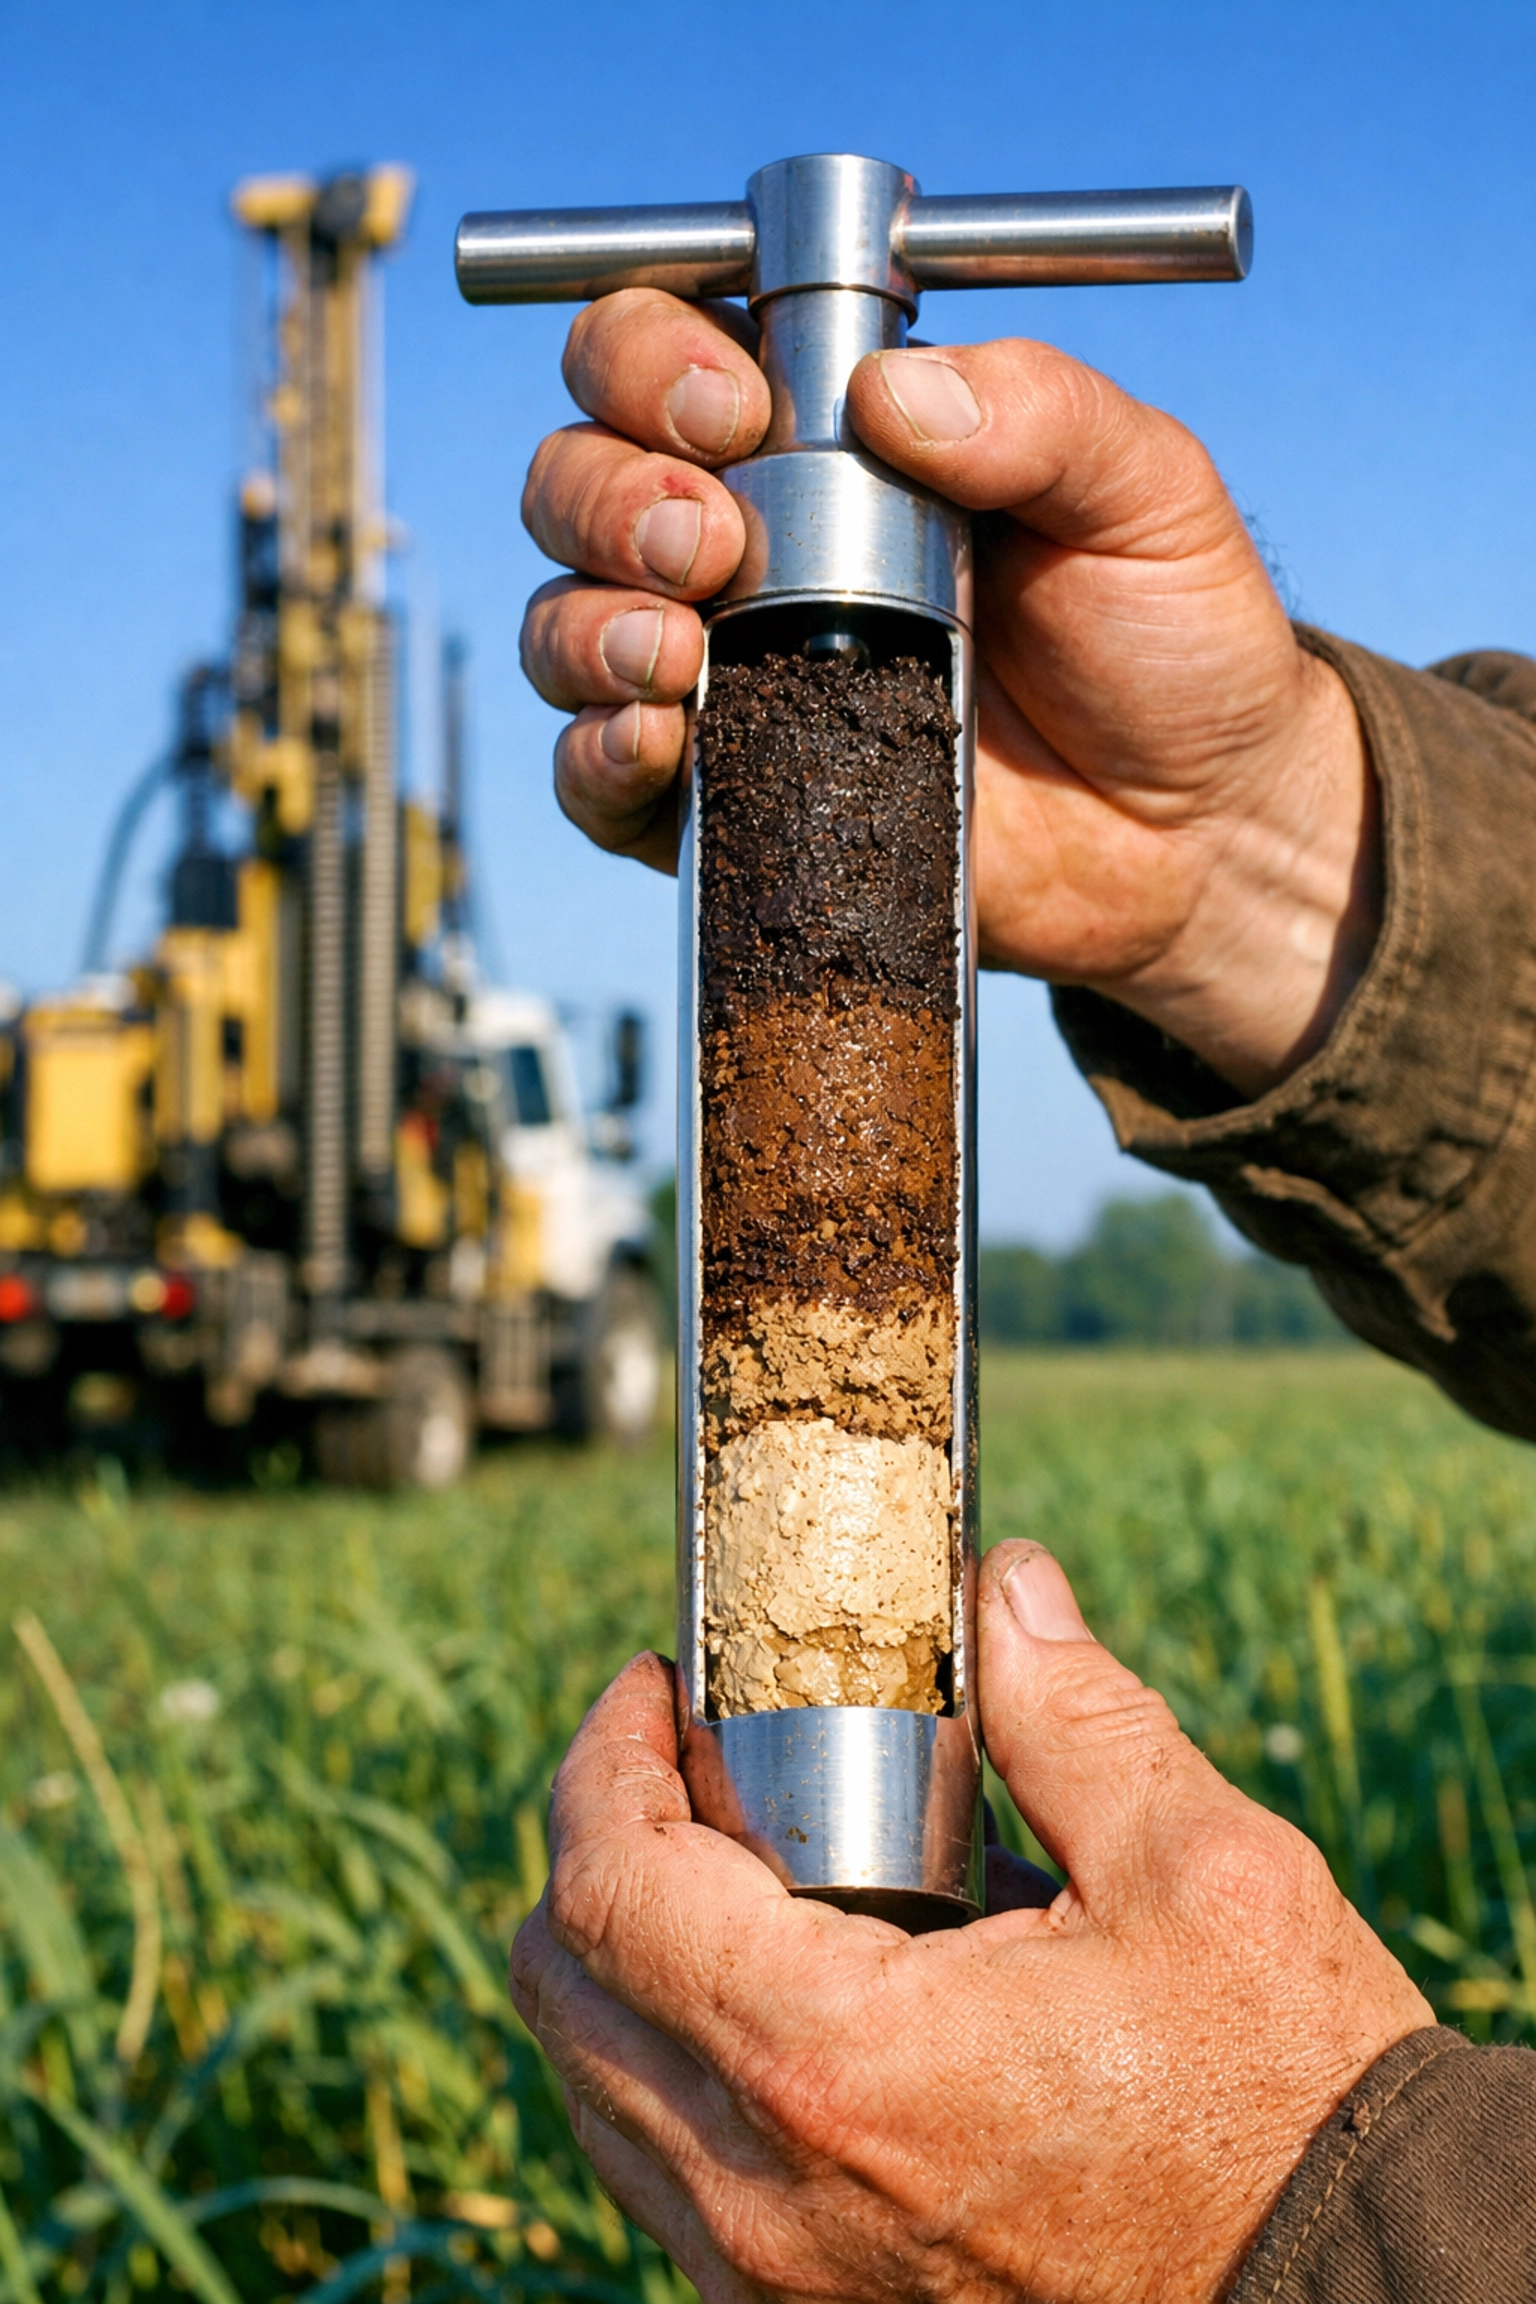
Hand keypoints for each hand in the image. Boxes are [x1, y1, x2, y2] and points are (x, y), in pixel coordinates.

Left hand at [511, 1541, 1430, 2303]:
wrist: (1348, 2303)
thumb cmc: (1282, 2100)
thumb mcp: (1197, 1873)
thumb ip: (1071, 1711)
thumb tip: (1001, 1588)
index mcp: (835, 2065)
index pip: (606, 1889)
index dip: (601, 1759)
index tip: (653, 1688)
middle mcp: (765, 2196)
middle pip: (561, 1989)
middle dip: (603, 1845)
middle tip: (696, 1764)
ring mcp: (771, 2285)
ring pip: (597, 2092)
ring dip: (630, 1957)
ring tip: (744, 1873)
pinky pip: (666, 2179)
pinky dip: (678, 2068)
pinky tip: (792, 2000)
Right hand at [519, 292, 1377, 1096]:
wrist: (1196, 834)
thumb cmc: (1172, 643)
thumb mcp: (1146, 492)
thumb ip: (1042, 414)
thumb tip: (890, 391)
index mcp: (828, 439)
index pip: (666, 351)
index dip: (651, 361)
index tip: (735, 414)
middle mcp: (750, 546)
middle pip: (579, 480)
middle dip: (611, 497)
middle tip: (711, 542)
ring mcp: (730, 679)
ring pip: (565, 622)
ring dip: (588, 624)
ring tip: (676, 652)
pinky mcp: (732, 802)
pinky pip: (598, 779)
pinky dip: (594, 755)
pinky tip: (655, 740)